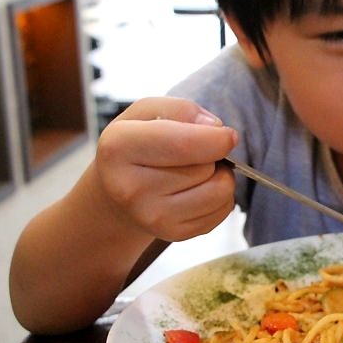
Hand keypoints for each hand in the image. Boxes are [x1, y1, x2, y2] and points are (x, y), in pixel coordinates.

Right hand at [94, 97, 237, 241]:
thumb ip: (181, 109)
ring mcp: (151, 216)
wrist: (116, 191)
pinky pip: (222, 211)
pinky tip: (196, 190)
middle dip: (214, 155)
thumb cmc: (136, 145)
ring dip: (219, 177)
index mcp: (120, 148)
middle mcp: (130, 188)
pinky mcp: (172, 233)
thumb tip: (214, 127)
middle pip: (207, 168)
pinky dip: (219, 197)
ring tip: (196, 171)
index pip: (185, 145)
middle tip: (193, 154)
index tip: (226, 134)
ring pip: (220, 191)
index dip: (218, 138)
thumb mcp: (146, 112)